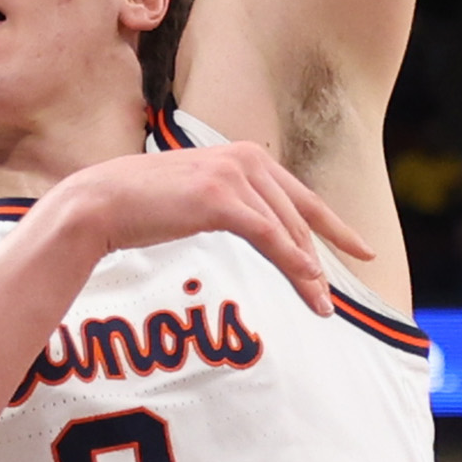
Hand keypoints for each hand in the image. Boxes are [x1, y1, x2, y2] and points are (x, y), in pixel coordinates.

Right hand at [45, 119, 380, 321]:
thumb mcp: (194, 198)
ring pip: (287, 229)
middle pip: (298, 217)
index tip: (361, 251)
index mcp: (243, 156)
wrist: (99, 203)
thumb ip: (227, 203)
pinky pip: (268, 235)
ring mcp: (234, 176)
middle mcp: (245, 159)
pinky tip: (307, 281)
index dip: (335, 228)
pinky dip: (291, 260)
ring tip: (321, 305)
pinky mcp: (220, 199)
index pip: (300, 197)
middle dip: (321, 260)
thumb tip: (252, 229)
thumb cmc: (138, 206)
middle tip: (331, 299)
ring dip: (307, 271)